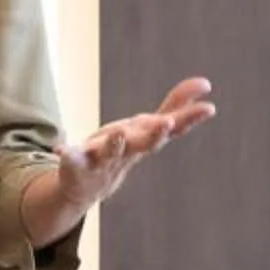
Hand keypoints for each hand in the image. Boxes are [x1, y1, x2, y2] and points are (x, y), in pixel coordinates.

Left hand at [24, 77, 216, 241]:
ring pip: (112, 152)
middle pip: (145, 144)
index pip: (172, 129)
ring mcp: (103, 159)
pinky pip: (72, 157)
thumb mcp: (149, 126)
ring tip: (118, 133)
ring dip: (116, 144)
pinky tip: (59, 148)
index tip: (209, 108)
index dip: (190, 118)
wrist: (89, 186)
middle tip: (167, 125)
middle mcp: (128, 151)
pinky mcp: (77, 163)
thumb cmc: (123, 150)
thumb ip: (176, 105)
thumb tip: (205, 83)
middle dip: (156, 135)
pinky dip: (67, 153)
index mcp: (145, 140)